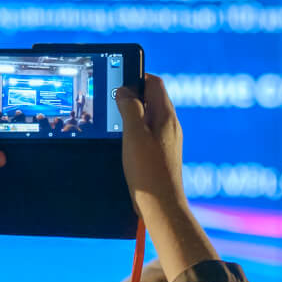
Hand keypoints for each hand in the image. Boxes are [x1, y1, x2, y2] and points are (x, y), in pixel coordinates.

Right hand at [115, 74, 185, 219]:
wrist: (161, 205)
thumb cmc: (147, 170)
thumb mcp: (134, 134)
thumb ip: (130, 109)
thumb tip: (124, 90)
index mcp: (166, 116)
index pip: (155, 83)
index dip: (137, 77)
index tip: (117, 80)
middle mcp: (170, 125)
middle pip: (152, 98)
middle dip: (132, 95)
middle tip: (111, 101)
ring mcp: (168, 140)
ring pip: (149, 116)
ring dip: (133, 113)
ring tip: (114, 119)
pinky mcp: (162, 153)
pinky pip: (149, 132)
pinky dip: (135, 129)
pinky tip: (123, 140)